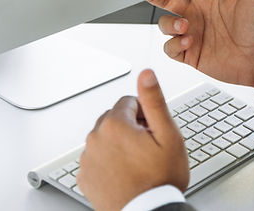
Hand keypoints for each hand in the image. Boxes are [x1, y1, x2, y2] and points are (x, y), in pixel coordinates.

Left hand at [78, 70, 188, 210]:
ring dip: (119, 144)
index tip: (153, 131)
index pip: (129, 102)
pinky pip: (96, 159)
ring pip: (105, 139)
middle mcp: (95, 138)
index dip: (145, 115)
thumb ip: (154, 101)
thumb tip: (146, 74)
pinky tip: (124, 173)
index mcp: (115, 124)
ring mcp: (88, 159)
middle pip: (115, 119)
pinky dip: (108, 162)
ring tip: (137, 163)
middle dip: (130, 128)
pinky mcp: (85, 177)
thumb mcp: (168, 135)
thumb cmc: (160, 178)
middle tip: (148, 148)